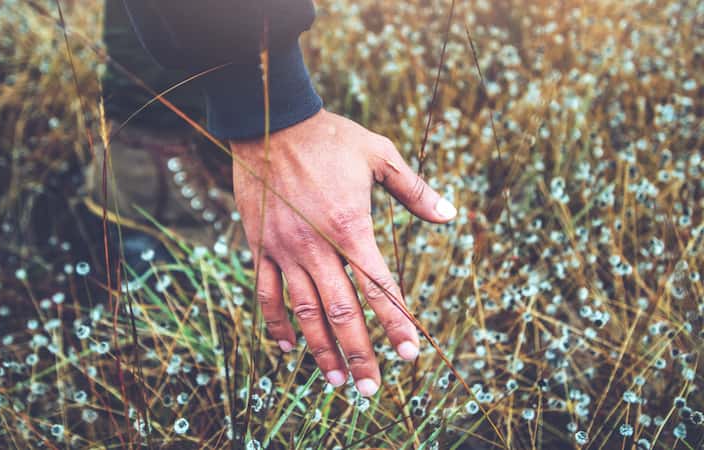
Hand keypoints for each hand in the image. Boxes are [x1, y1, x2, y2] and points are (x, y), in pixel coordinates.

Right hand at [231, 109, 456, 396]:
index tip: (410, 355)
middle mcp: (316, 246)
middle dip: (360, 354)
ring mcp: (284, 249)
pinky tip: (289, 347)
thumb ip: (416, 190)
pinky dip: (277, 324)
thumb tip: (451, 215)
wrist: (270, 119)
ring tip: (336, 380)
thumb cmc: (330, 137)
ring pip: (304, 312)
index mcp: (351, 227)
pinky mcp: (259, 245)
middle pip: (342, 313)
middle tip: (371, 389)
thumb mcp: (380, 155)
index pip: (379, 288)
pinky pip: (266, 293)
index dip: (396, 325)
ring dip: (321, 350)